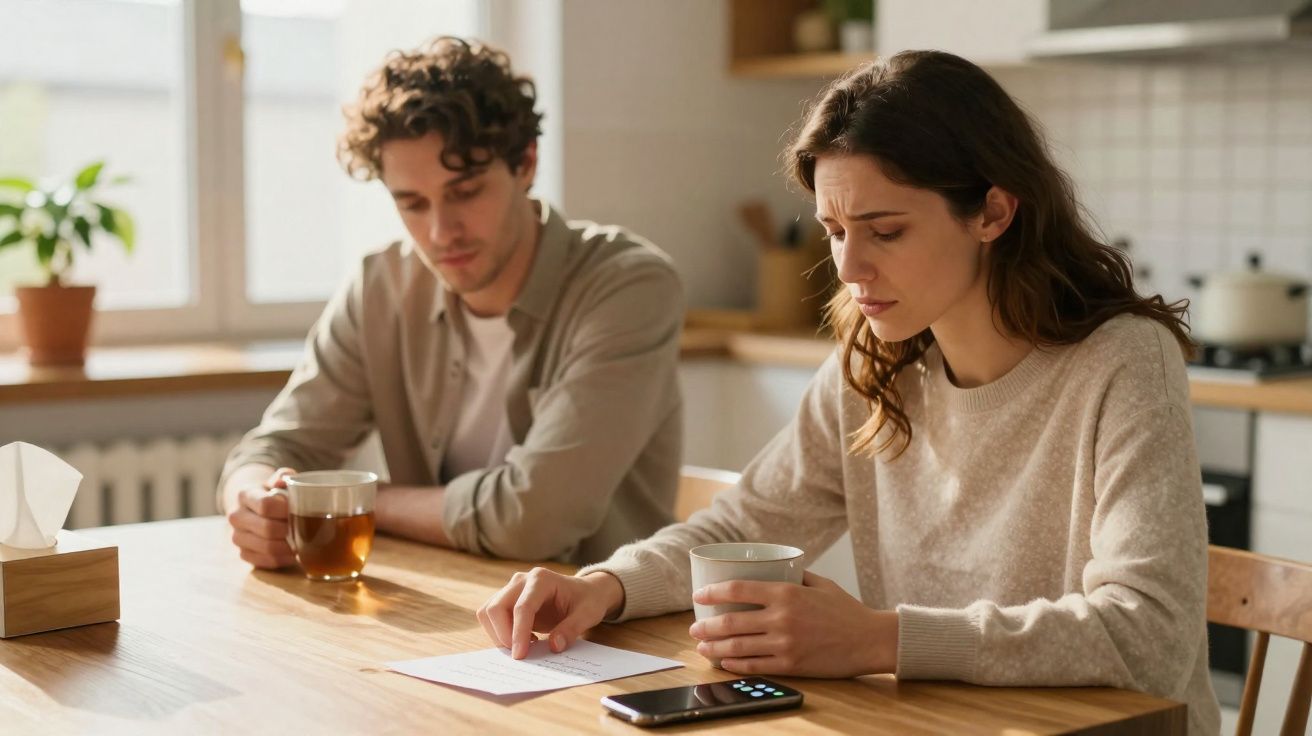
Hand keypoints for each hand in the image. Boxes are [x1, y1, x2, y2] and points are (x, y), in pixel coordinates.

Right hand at [226, 466, 297, 568]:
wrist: (255, 507)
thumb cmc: (274, 492)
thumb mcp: (279, 480)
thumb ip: (284, 476)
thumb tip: (286, 479)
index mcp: (244, 494)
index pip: (266, 505)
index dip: (287, 509)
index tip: (302, 509)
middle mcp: (236, 516)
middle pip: (268, 529)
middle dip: (290, 529)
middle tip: (308, 528)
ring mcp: (237, 537)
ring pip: (268, 548)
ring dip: (289, 546)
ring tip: (305, 541)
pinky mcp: (244, 554)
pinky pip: (267, 561)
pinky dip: (285, 559)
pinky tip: (296, 552)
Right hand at [477, 568, 624, 658]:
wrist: (584, 592)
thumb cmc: (587, 600)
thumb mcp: (588, 614)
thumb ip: (572, 629)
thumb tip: (554, 646)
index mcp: (542, 579)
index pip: (522, 607)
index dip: (518, 633)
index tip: (520, 655)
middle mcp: (522, 580)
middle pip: (496, 607)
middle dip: (503, 635)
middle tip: (521, 654)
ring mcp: (512, 588)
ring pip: (488, 612)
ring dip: (498, 634)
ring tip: (524, 646)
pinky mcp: (507, 600)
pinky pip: (491, 617)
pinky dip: (499, 632)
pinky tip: (522, 640)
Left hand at [688, 570, 897, 676]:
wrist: (870, 640)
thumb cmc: (847, 610)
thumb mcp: (820, 583)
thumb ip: (795, 576)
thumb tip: (773, 568)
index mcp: (787, 593)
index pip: (738, 589)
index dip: (713, 592)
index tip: (698, 596)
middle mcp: (782, 618)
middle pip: (731, 622)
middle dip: (705, 626)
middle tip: (693, 628)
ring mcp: (785, 644)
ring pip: (738, 647)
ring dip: (714, 647)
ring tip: (701, 647)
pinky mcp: (792, 665)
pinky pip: (755, 665)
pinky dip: (735, 664)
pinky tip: (725, 661)